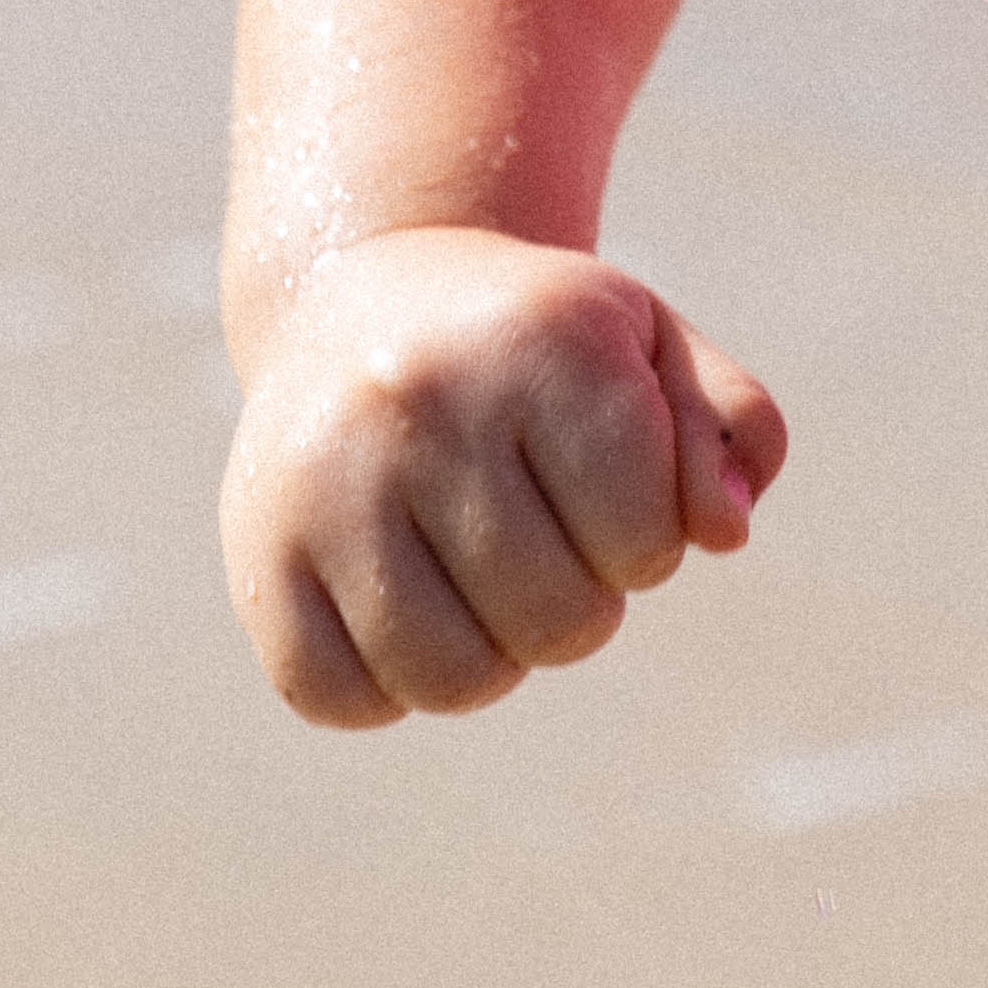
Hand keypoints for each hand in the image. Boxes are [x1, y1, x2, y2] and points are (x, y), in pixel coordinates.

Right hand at [222, 226, 784, 726]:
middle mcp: (425, 400)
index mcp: (544, 341)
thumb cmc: (536, 341)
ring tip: (478, 587)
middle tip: (541, 545)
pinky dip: (384, 689)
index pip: (647, 541)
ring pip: (449, 677)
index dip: (645, 544)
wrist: (361, 291)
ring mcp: (327, 476)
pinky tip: (397, 612)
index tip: (606, 496)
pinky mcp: (256, 546)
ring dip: (490, 662)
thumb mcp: (649, 346)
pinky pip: (333, 696)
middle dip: (577, 607)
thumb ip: (731, 426)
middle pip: (559, 622)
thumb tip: (724, 529)